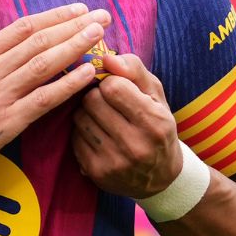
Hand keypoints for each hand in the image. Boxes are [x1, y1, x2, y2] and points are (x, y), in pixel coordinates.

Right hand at [0, 3, 107, 179]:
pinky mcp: (7, 122)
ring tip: (101, 35)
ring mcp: (0, 95)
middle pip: (40, 40)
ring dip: (75, 47)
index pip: (24, 27)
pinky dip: (68, 84)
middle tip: (103, 16)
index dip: (54, 16)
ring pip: (45, 64)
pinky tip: (88, 73)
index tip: (78, 9)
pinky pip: (44, 99)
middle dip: (74, 26)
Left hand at [70, 53, 183, 198]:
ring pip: (80, 118)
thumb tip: (106, 58)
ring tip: (101, 118)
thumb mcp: (155, 94)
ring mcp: (115, 161)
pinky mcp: (98, 172)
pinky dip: (82, 132)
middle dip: (95, 95)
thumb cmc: (157, 125)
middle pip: (92, 101)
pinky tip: (97, 135)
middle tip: (106, 102)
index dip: (110, 82)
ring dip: (86, 113)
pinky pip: (75, 139)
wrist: (160, 177)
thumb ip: (134, 69)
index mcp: (154, 121)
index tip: (116, 88)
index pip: (113, 87)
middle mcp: (136, 145)